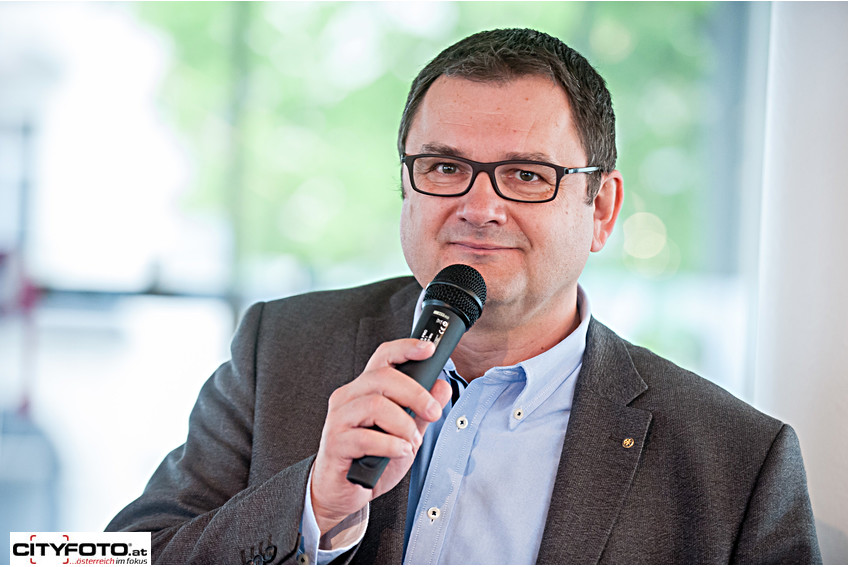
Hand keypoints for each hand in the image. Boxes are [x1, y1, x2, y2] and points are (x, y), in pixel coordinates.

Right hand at [310, 338, 451, 534]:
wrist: (343, 492)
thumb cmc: (371, 460)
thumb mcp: (405, 434)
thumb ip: (421, 412)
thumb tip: (441, 387)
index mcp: (365, 389)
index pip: (383, 357)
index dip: (406, 349)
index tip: (428, 350)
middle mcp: (349, 398)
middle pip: (383, 377)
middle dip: (415, 394)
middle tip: (433, 413)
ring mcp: (339, 419)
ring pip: (375, 405)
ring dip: (402, 425)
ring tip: (411, 442)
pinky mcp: (335, 443)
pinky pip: (365, 437)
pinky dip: (390, 445)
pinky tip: (399, 453)